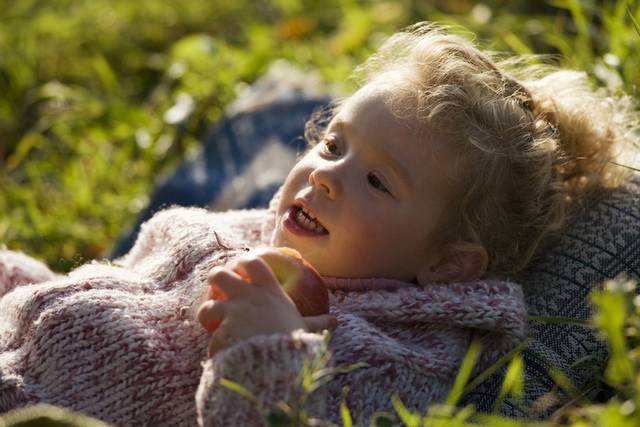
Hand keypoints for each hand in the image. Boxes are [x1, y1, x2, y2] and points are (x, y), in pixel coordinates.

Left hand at [196, 251, 336, 357]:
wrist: (277, 362)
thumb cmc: (294, 342)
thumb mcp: (306, 329)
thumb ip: (317, 324)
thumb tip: (335, 322)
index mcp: (269, 292)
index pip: (253, 264)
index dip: (244, 262)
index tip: (241, 266)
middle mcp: (247, 297)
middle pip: (220, 275)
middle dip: (216, 279)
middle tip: (218, 288)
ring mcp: (232, 313)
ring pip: (207, 306)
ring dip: (207, 314)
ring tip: (210, 322)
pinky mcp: (221, 333)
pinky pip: (212, 339)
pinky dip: (215, 348)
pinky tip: (218, 355)